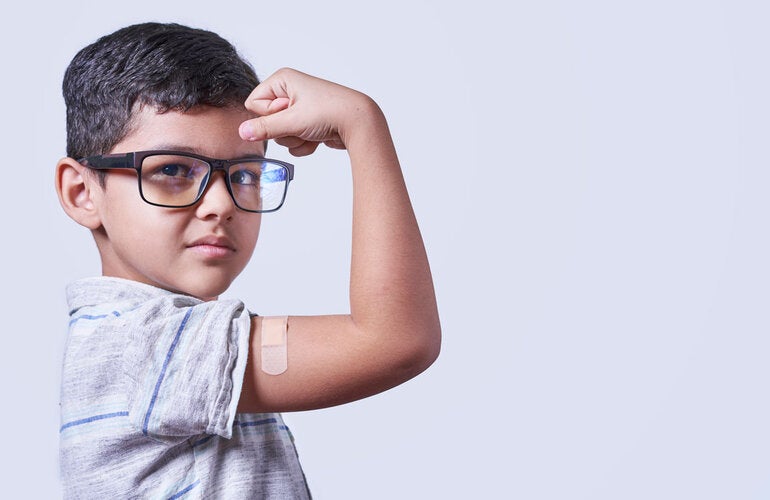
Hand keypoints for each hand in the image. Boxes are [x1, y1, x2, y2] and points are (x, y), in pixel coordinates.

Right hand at [239, 68, 375, 156]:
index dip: (268, 115)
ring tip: (312, 130)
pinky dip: (304, 144)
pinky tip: (317, 138)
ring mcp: (300, 109)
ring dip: (295, 138)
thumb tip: (242, 132)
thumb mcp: (292, 121)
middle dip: (284, 130)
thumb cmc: (330, 112)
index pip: (253, 104)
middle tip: (302, 124)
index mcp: (282, 80)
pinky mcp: (308, 124)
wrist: (359, 124)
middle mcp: (290, 92)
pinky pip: (294, 141)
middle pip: (267, 121)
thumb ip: (264, 128)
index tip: (289, 112)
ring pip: (281, 134)